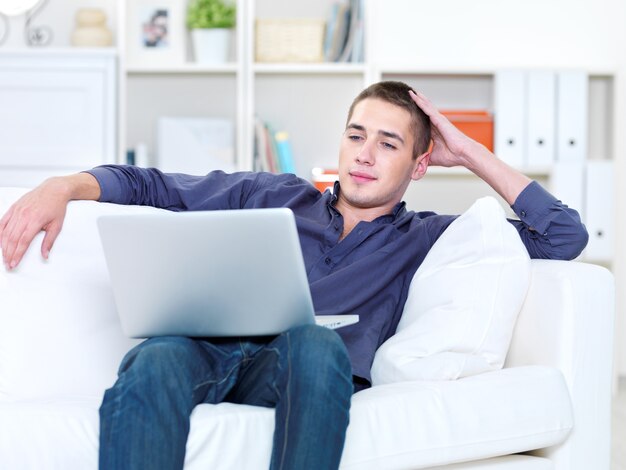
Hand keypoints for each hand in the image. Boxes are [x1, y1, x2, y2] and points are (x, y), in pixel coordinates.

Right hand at [0, 178, 70, 269]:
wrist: (54, 190)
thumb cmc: (56, 206)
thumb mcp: (57, 225)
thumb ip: (49, 241)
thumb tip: (45, 255)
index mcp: (35, 221)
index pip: (23, 242)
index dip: (17, 254)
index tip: (14, 263)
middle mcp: (24, 216)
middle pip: (12, 239)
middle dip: (9, 253)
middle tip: (8, 263)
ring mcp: (17, 211)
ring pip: (6, 231)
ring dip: (3, 246)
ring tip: (4, 256)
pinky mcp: (13, 208)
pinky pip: (3, 222)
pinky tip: (0, 241)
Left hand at [409, 89, 530, 203]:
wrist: (463, 155)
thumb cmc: (453, 156)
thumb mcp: (433, 158)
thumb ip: (424, 159)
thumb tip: (416, 166)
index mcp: (435, 132)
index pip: (423, 122)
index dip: (416, 116)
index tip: (407, 111)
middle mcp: (437, 124)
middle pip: (424, 111)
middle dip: (417, 104)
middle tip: (407, 96)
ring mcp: (439, 121)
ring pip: (426, 107)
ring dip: (418, 99)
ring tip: (410, 91)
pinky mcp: (440, 119)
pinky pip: (428, 109)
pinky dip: (421, 102)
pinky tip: (415, 96)